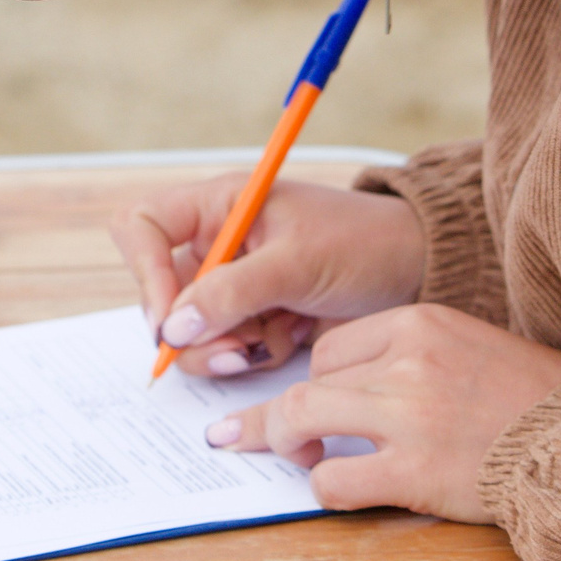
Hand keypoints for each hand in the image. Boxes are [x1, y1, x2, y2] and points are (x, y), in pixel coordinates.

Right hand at [111, 175, 426, 376]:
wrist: (417, 271)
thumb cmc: (364, 244)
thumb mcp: (297, 262)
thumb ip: (232, 292)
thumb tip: (173, 327)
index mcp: (219, 206)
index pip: (143, 228)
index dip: (145, 273)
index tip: (172, 317)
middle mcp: (217, 244)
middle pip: (161, 294)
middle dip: (191, 330)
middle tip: (234, 350)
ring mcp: (234, 285)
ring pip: (190, 331)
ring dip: (222, 349)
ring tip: (265, 347)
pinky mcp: (255, 318)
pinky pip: (227, 348)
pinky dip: (252, 354)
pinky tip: (289, 340)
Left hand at [203, 304, 560, 522]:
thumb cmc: (528, 398)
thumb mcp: (465, 345)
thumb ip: (407, 356)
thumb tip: (342, 387)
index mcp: (419, 323)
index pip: (332, 347)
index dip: (316, 382)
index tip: (309, 403)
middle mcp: (409, 360)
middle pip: (308, 382)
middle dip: (275, 416)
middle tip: (254, 436)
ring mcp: (409, 415)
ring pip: (303, 419)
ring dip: (287, 446)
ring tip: (299, 460)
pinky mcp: (416, 469)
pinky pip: (335, 480)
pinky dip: (325, 489)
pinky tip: (341, 490)